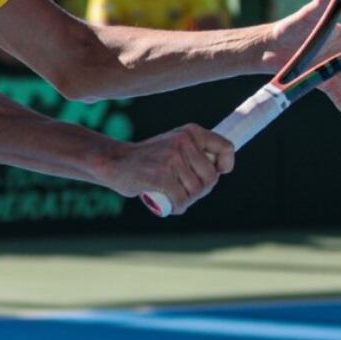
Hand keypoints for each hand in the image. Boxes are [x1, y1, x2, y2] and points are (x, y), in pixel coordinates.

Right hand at [104, 124, 235, 214]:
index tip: (218, 172)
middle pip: (211, 177)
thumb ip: (195, 152)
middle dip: (201, 189)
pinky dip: (177, 207)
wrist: (114, 162)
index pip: (226, 147)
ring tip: (174, 197)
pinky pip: (181, 200)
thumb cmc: (148, 158)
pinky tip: (169, 206)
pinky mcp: (161, 177)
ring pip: (196, 191)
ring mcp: (172, 159)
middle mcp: (183, 142)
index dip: (225, 165)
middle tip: (186, 191)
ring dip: (187, 200)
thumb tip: (222, 169)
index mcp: (190, 132)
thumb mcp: (173, 144)